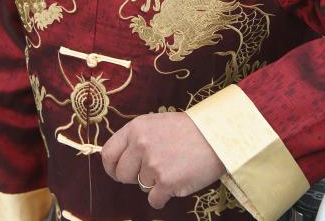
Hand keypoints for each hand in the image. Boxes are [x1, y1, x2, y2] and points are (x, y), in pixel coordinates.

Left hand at [101, 111, 224, 209]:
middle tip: (152, 171)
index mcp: (136, 128)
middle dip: (134, 177)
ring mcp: (153, 164)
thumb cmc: (187, 130)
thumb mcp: (156, 123)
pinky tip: (177, 180)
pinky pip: (154, 200)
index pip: (108, 153)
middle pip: (122, 174)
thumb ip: (136, 138)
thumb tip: (119, 158)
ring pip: (141, 186)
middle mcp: (141, 145)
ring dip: (154, 183)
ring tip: (173, 166)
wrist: (216, 136)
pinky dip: (164, 196)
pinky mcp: (167, 182)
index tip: (118, 172)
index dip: (111, 167)